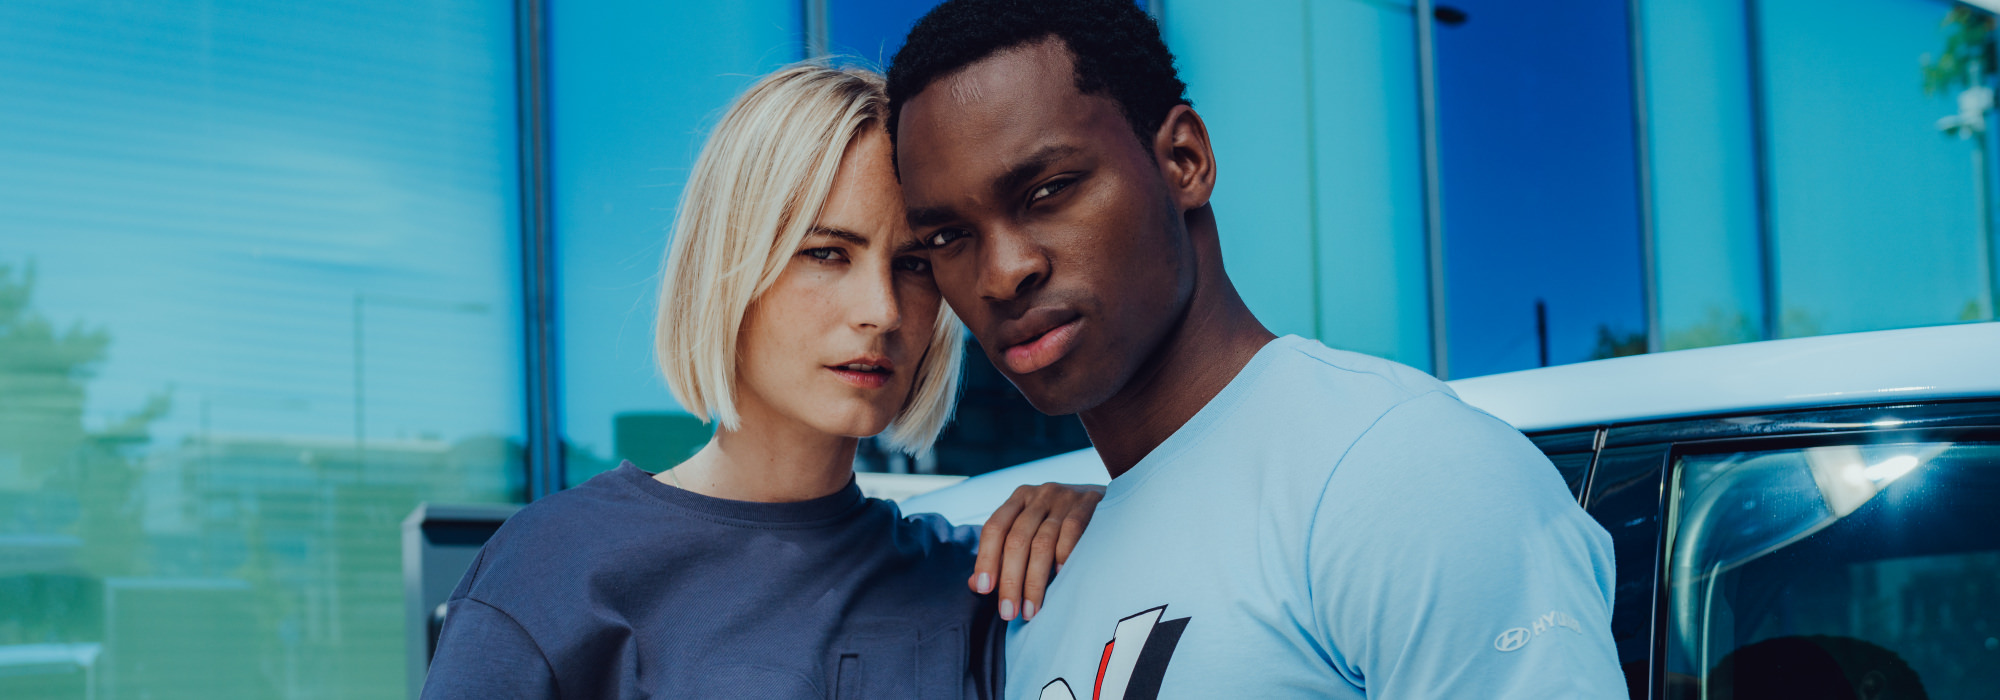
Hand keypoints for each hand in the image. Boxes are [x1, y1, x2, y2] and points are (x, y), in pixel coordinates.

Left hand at [970, 482, 1104, 621]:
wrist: (1114, 503)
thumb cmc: (1063, 527)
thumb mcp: (1032, 533)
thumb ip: (1003, 557)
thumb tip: (974, 585)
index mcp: (1019, 499)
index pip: (994, 527)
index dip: (985, 559)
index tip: (983, 589)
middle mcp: (1040, 495)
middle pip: (1017, 539)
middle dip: (1010, 580)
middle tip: (1008, 613)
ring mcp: (1065, 497)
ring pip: (1042, 542)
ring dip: (1035, 581)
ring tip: (1032, 611)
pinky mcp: (1090, 503)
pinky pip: (1073, 531)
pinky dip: (1063, 556)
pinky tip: (1060, 579)